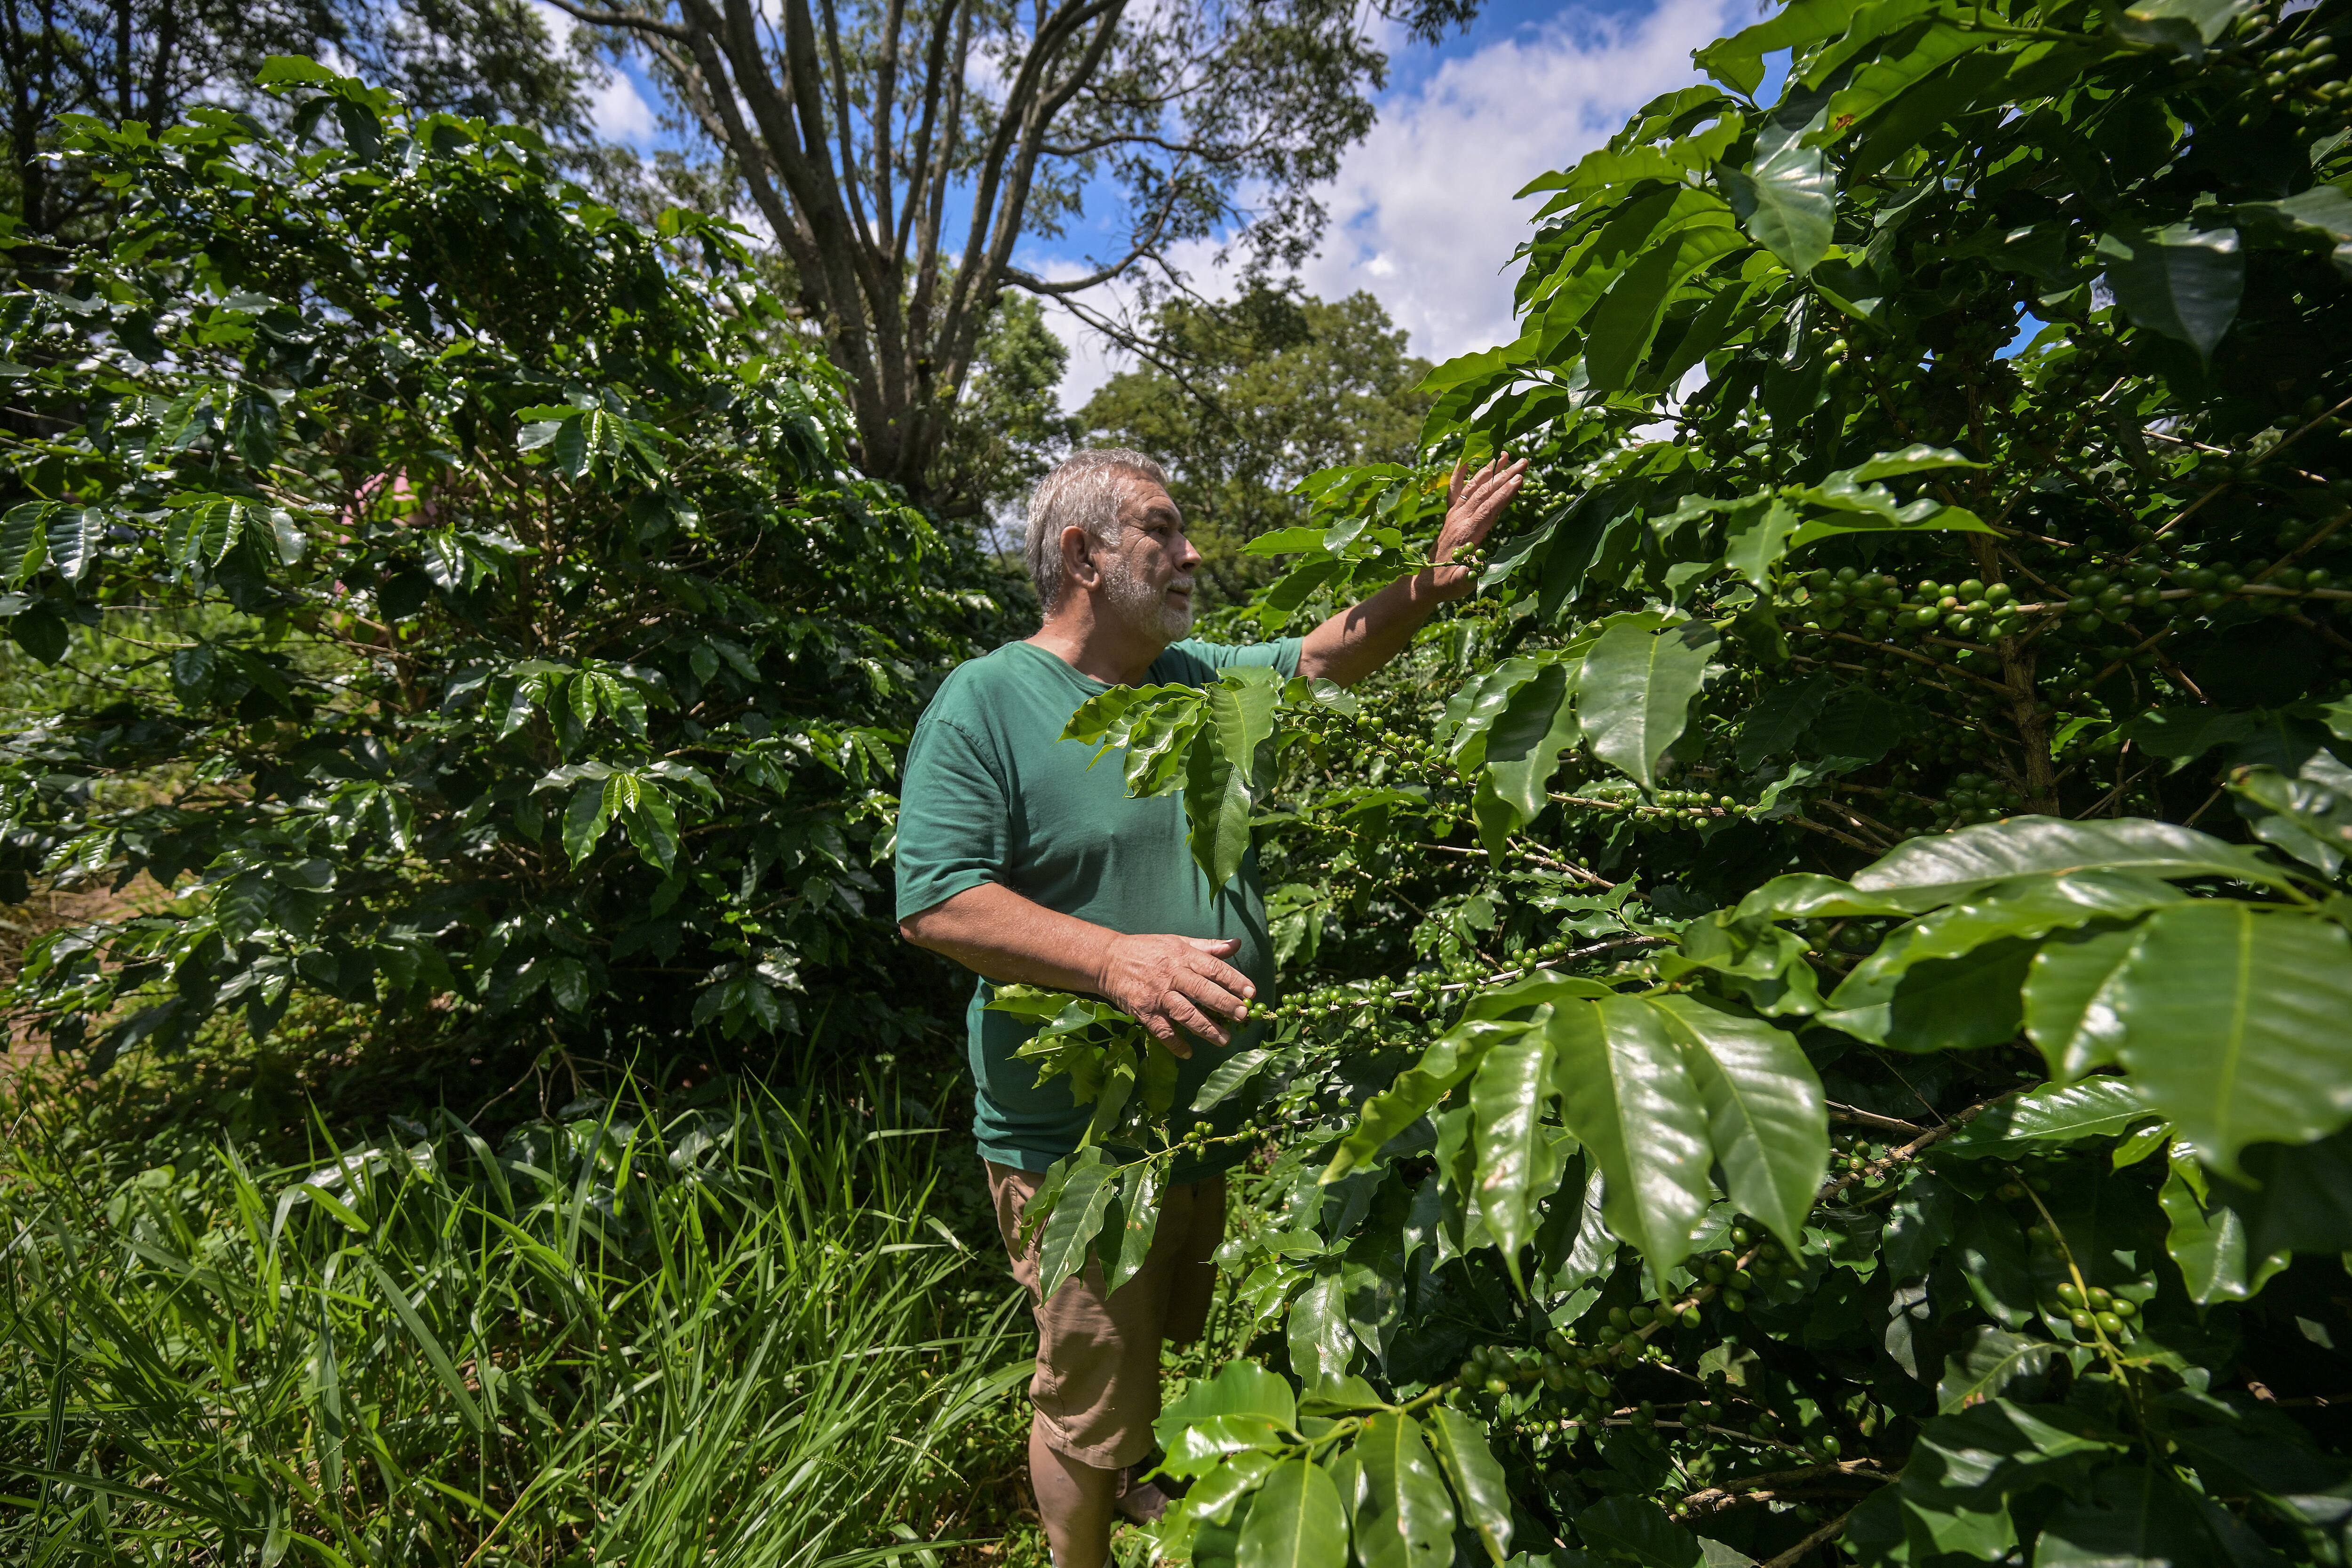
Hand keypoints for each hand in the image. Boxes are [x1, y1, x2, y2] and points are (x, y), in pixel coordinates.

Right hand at [1097, 932, 1255, 1056]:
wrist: (1108, 960)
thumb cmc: (1148, 950)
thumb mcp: (1178, 942)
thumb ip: (1208, 947)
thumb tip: (1237, 943)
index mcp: (1183, 956)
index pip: (1214, 968)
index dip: (1234, 980)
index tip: (1251, 992)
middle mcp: (1172, 975)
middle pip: (1203, 992)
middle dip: (1225, 1005)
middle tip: (1243, 1016)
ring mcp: (1158, 995)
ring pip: (1186, 1014)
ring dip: (1206, 1028)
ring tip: (1224, 1040)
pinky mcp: (1144, 1011)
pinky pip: (1162, 1031)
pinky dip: (1175, 1043)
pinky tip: (1188, 1052)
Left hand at [1430, 453, 1529, 597]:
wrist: (1425, 582)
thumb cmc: (1448, 584)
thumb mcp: (1461, 583)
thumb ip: (1471, 574)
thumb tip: (1480, 565)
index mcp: (1466, 533)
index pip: (1489, 508)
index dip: (1504, 493)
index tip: (1520, 478)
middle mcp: (1459, 519)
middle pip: (1485, 492)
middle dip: (1505, 475)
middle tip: (1524, 461)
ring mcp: (1454, 515)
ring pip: (1474, 487)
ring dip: (1490, 470)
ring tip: (1505, 454)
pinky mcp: (1450, 515)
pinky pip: (1455, 490)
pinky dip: (1461, 472)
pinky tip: (1467, 457)